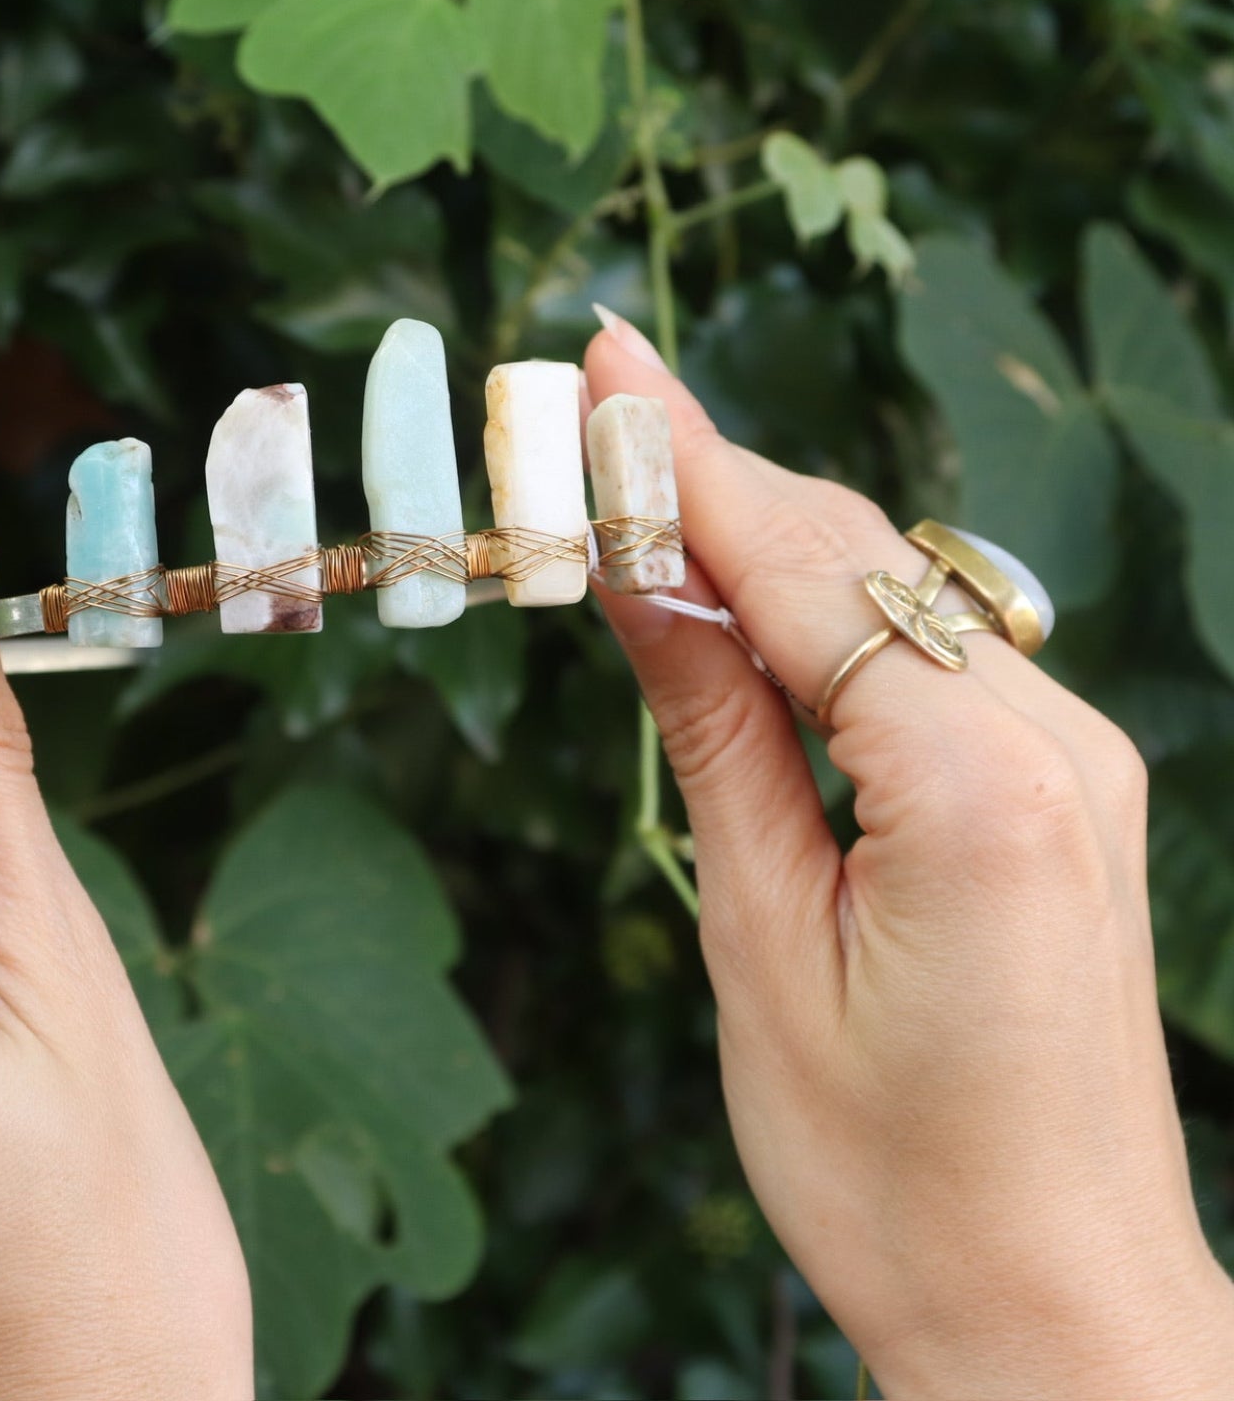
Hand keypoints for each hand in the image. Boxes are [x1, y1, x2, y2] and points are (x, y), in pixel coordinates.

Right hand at [585, 315, 1233, 1398]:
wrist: (1050, 1301)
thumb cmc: (887, 1168)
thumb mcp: (759, 939)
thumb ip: (712, 725)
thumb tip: (631, 568)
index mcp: (982, 788)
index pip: (802, 573)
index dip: (685, 466)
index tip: (604, 364)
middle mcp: (1060, 738)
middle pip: (854, 555)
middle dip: (711, 481)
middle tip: (587, 415)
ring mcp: (1077, 753)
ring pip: (891, 588)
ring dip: (758, 537)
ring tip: (630, 496)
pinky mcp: (1062, 778)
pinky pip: (923, 647)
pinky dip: (818, 608)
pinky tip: (731, 594)